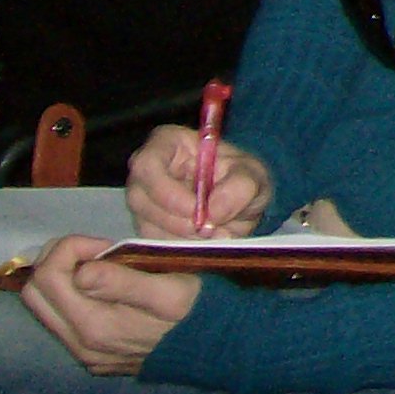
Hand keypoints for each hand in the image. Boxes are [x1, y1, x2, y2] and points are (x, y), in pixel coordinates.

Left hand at [24, 239, 197, 374]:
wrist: (215, 351)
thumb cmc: (196, 311)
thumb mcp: (168, 290)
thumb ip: (122, 282)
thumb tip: (81, 272)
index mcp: (94, 326)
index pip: (49, 277)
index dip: (71, 247)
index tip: (106, 243)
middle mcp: (79, 344)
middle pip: (34, 294)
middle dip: (57, 260)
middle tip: (95, 249)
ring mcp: (83, 354)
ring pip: (44, 308)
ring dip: (63, 278)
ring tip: (100, 265)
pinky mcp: (91, 356)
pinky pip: (61, 321)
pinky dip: (72, 297)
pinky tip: (106, 288)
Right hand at [124, 124, 270, 238]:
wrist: (243, 201)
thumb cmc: (242, 177)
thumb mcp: (252, 175)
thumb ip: (239, 188)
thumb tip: (213, 213)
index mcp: (166, 144)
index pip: (147, 165)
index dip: (168, 192)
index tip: (197, 212)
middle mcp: (145, 173)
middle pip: (142, 201)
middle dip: (178, 221)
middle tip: (211, 230)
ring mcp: (142, 202)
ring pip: (146, 227)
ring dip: (182, 238)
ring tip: (215, 234)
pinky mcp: (145, 228)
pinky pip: (153, 245)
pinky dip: (181, 249)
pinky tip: (205, 244)